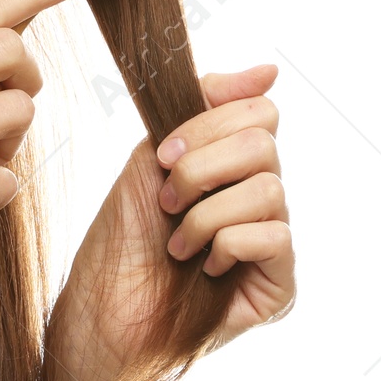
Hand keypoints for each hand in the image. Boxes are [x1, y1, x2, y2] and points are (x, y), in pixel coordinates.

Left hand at [51, 62, 295, 380]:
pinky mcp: (280, 285)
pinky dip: (225, 243)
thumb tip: (270, 70)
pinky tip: (202, 267)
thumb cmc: (121, 239)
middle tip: (166, 200)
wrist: (100, 310)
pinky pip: (276, 236)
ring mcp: (274, 242)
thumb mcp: (152, 158)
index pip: (258, 111)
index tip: (164, 153)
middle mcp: (261, 199)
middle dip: (200, 167)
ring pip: (269, 188)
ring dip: (205, 212)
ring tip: (177, 241)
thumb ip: (204, 107)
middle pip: (264, 143)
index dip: (208, 124)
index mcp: (233, 164)